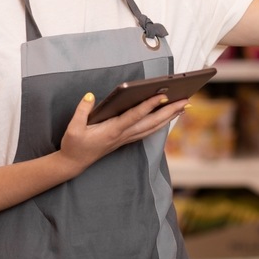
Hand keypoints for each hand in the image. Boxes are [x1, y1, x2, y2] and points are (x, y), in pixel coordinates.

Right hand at [58, 92, 186, 173]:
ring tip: (182, 107)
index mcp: (112, 130)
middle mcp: (122, 135)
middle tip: (185, 100)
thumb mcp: (73, 128)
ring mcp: (125, 139)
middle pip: (151, 122)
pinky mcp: (125, 140)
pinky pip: (147, 131)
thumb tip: (90, 96)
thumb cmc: (74, 145)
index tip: (162, 95)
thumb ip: (82, 111)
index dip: (149, 105)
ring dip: (168, 118)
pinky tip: (166, 119)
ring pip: (152, 128)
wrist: (73, 163)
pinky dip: (159, 124)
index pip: (135, 115)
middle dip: (169, 111)